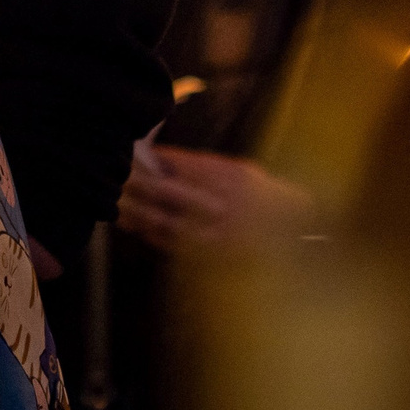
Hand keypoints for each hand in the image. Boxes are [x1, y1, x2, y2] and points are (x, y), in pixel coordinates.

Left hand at [115, 144, 313, 255]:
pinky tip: (129, 221)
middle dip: (138, 182)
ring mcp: (215, 234)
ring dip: (134, 209)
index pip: (182, 165)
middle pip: (167, 191)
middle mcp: (224, 206)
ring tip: (115, 198)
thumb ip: (203, 166)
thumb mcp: (241, 171)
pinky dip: (145, 231)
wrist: (293, 236)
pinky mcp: (207, 256)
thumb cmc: (262, 197)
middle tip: (116, 173)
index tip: (132, 153)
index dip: (152, 160)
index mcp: (232, 179)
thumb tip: (160, 160)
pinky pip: (168, 242)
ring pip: (162, 220)